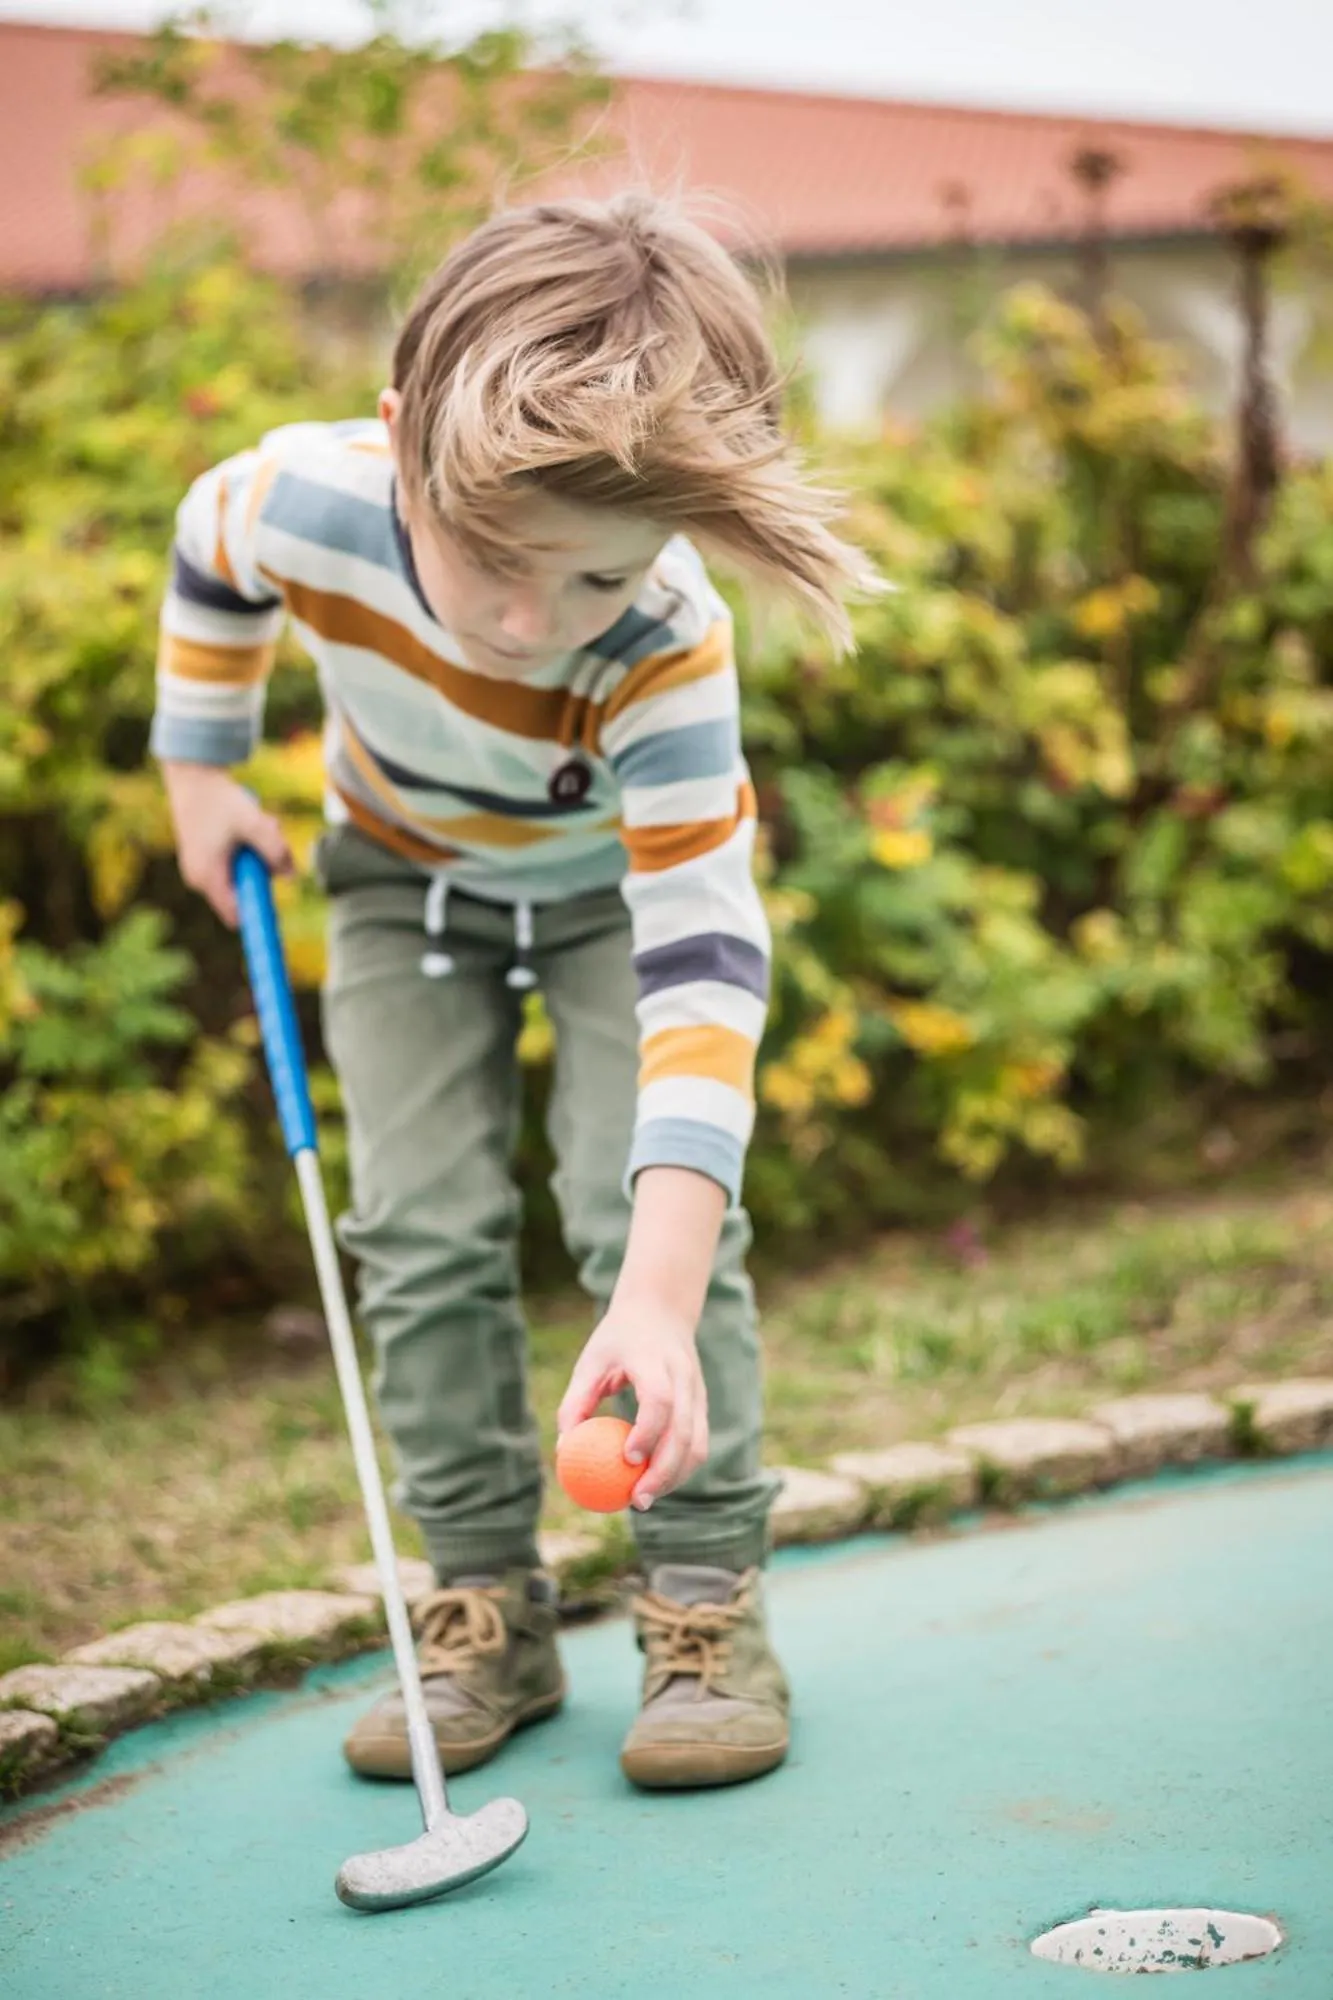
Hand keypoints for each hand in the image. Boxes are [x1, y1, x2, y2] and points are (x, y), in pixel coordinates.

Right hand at [162, 761, 292, 927]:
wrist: (192, 776)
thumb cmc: (220, 800)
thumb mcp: (254, 823)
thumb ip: (275, 850)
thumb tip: (290, 876)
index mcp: (208, 878)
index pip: (237, 916)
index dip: (259, 916)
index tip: (278, 910)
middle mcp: (200, 880)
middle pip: (243, 894)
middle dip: (262, 873)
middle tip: (267, 840)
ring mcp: (200, 869)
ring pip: (241, 876)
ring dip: (257, 857)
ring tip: (257, 826)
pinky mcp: (204, 858)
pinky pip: (234, 865)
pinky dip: (247, 849)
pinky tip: (246, 826)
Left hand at [557, 1300, 708, 1508]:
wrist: (662, 1309)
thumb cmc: (617, 1339)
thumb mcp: (590, 1362)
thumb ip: (576, 1402)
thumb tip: (564, 1449)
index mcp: (655, 1360)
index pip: (660, 1399)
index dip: (648, 1431)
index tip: (627, 1459)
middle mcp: (683, 1376)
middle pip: (685, 1429)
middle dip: (664, 1471)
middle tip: (637, 1500)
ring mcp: (698, 1391)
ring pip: (698, 1442)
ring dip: (676, 1476)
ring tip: (646, 1499)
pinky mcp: (703, 1404)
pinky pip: (699, 1442)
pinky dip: (681, 1468)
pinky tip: (658, 1482)